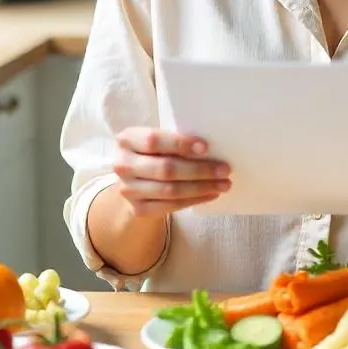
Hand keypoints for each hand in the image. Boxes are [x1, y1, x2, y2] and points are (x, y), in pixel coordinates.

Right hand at [112, 128, 230, 217]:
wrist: (135, 181)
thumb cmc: (154, 153)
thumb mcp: (158, 140)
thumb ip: (175, 141)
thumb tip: (211, 148)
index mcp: (127, 139)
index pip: (153, 141)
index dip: (180, 144)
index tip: (206, 147)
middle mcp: (122, 164)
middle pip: (165, 168)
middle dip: (199, 170)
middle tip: (225, 169)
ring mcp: (128, 189)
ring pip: (170, 190)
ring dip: (201, 187)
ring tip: (223, 184)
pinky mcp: (137, 209)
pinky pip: (170, 206)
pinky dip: (194, 200)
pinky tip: (210, 194)